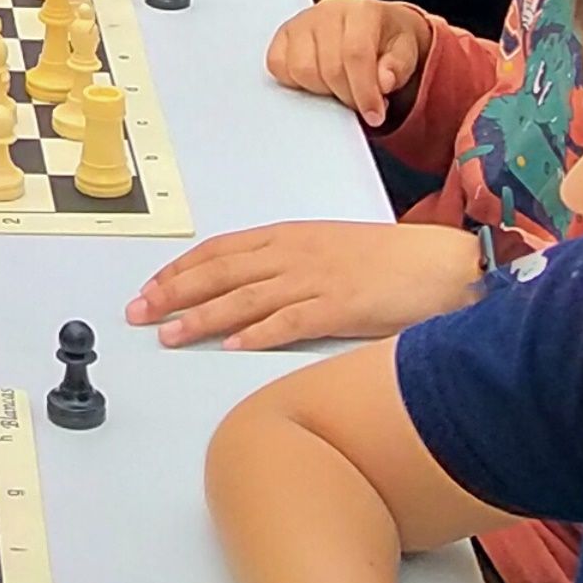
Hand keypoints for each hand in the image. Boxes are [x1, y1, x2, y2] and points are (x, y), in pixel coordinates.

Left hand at [124, 215, 482, 348]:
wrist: (444, 264)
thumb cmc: (392, 262)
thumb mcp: (330, 253)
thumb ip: (291, 268)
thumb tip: (255, 293)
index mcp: (289, 236)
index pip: (220, 250)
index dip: (181, 270)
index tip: (152, 287)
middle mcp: (293, 253)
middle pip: (219, 272)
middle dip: (174, 292)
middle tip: (139, 311)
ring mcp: (314, 280)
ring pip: (243, 298)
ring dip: (201, 318)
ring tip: (169, 335)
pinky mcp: (338, 307)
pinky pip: (287, 322)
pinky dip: (256, 334)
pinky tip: (230, 346)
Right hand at [262, 0, 431, 126]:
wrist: (376, 26)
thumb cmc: (389, 40)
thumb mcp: (407, 52)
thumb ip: (397, 67)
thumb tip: (384, 81)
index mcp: (361, 11)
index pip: (355, 54)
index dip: (364, 92)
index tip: (374, 116)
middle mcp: (327, 12)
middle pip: (328, 68)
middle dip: (347, 97)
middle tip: (360, 103)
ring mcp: (302, 22)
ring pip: (300, 70)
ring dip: (321, 90)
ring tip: (340, 88)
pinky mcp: (284, 35)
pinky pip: (277, 65)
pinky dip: (295, 81)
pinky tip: (317, 81)